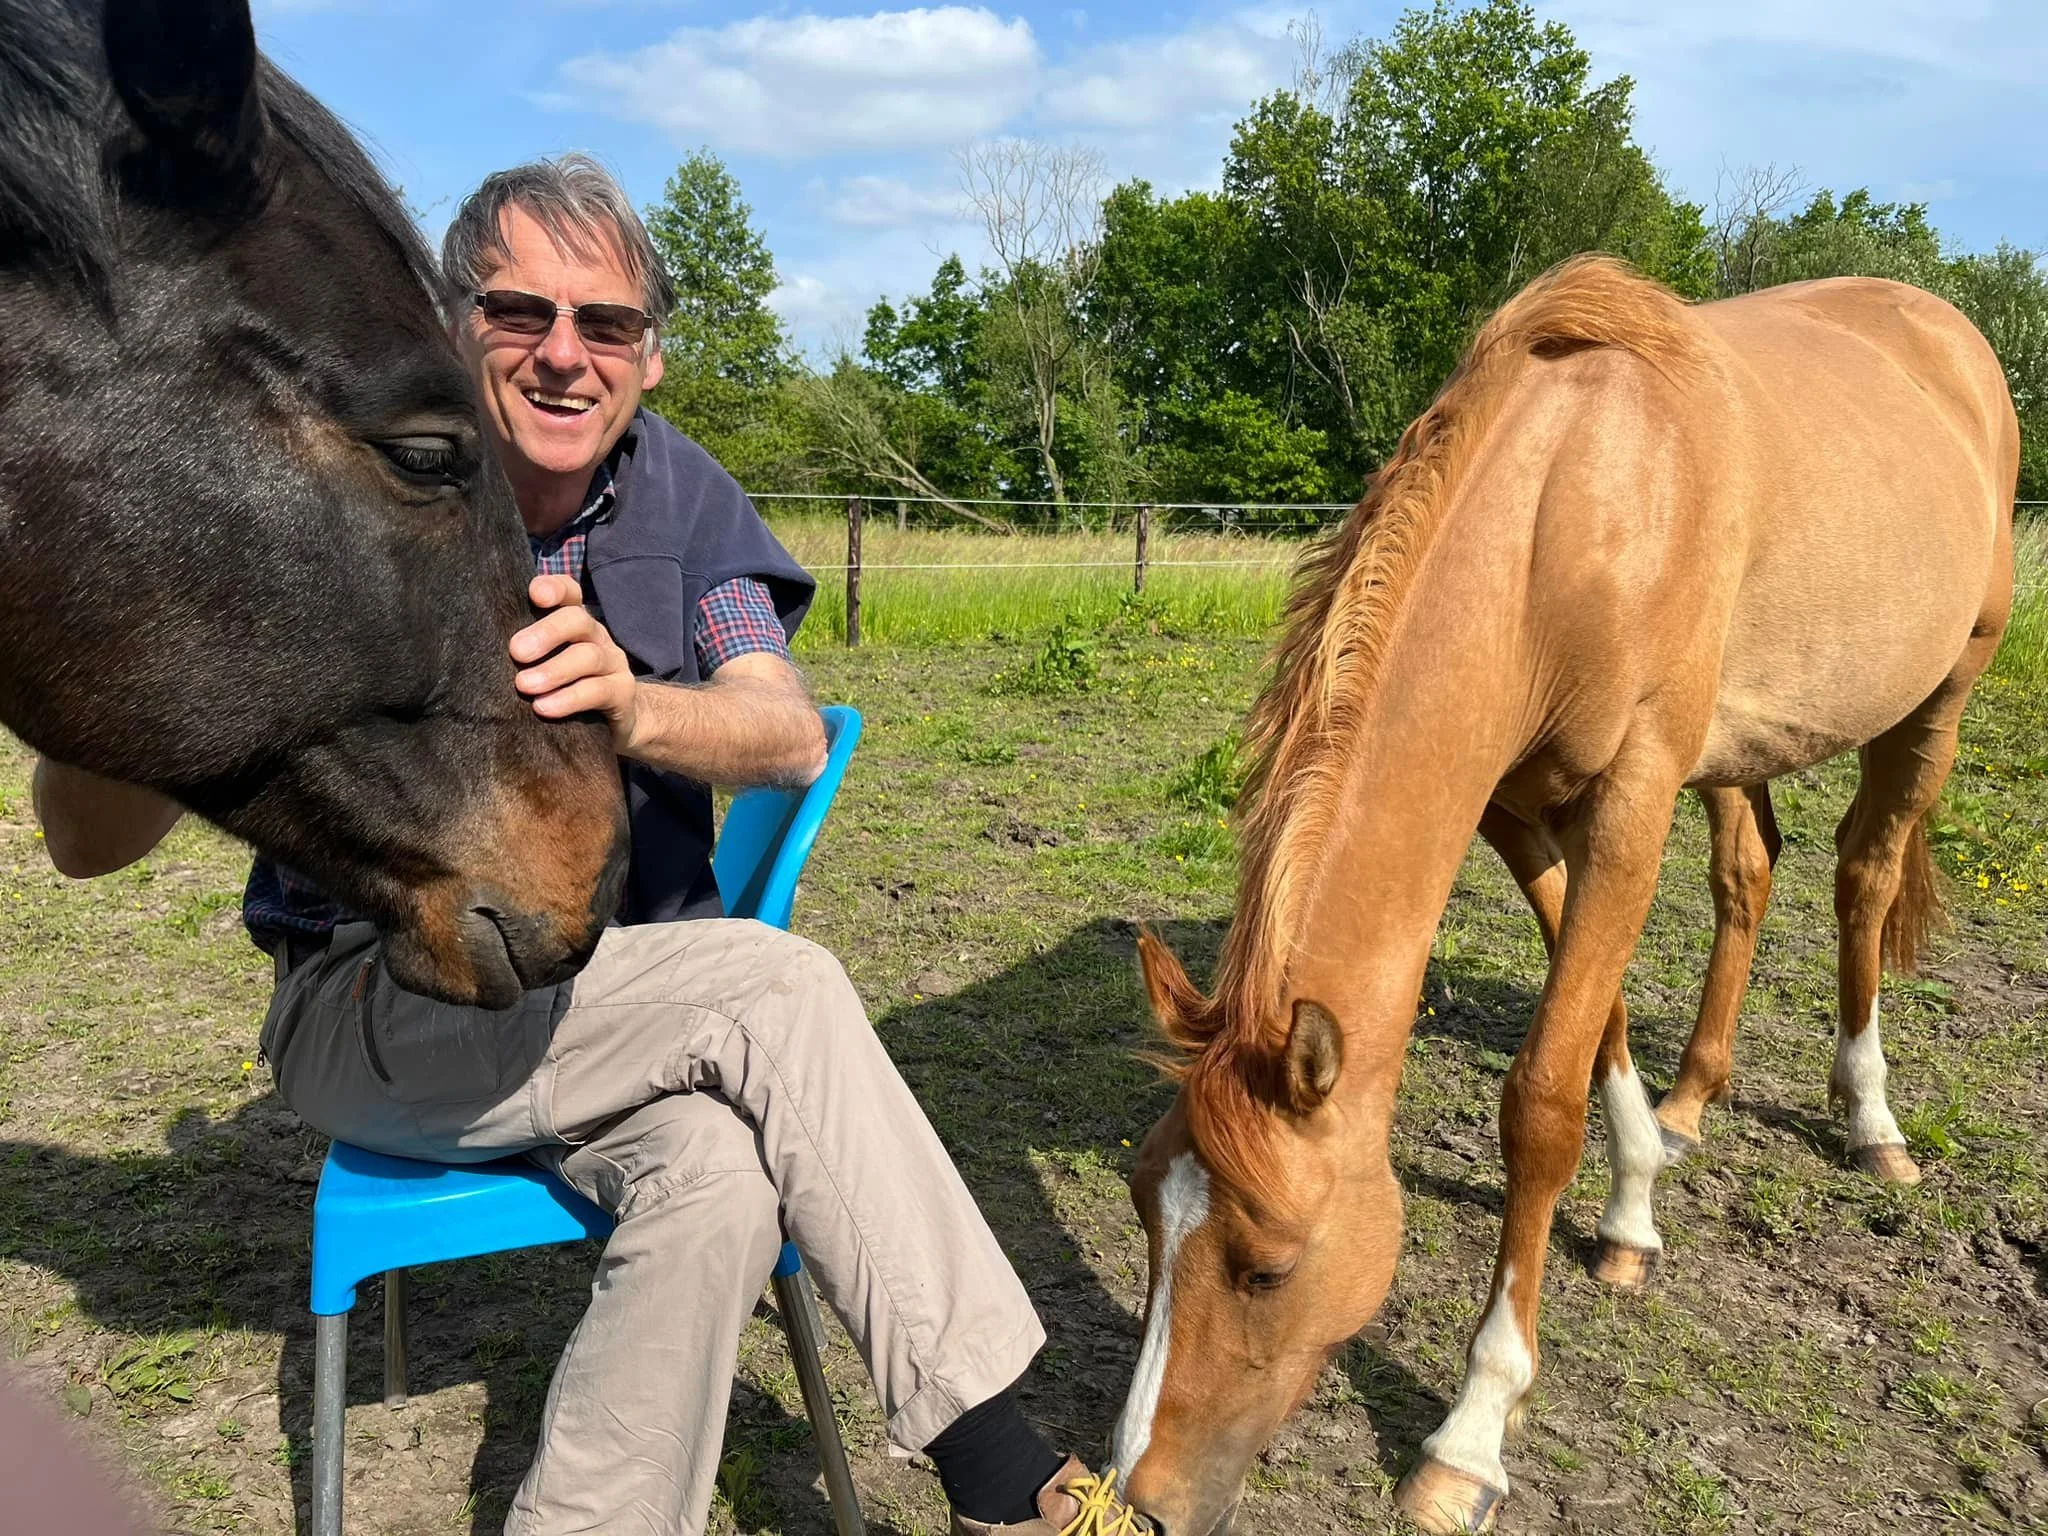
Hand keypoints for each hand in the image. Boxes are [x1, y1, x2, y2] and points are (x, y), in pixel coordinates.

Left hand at [510, 575, 638, 750]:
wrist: (616, 724)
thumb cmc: (564, 689)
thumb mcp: (543, 664)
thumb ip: (523, 652)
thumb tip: (475, 649)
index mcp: (575, 623)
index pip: (569, 592)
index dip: (554, 588)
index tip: (533, 595)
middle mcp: (595, 637)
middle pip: (577, 620)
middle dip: (546, 633)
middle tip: (516, 651)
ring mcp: (613, 663)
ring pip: (588, 656)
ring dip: (554, 670)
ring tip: (524, 685)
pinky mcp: (622, 693)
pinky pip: (598, 691)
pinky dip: (569, 698)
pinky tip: (544, 708)